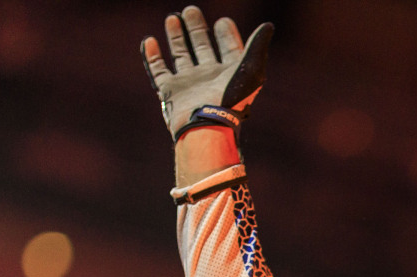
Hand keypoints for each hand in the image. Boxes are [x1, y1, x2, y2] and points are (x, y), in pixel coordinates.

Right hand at [142, 6, 272, 141]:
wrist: (207, 125)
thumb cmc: (231, 99)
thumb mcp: (251, 69)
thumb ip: (257, 46)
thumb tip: (268, 26)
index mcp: (229, 74)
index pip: (228, 50)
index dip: (227, 36)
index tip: (223, 22)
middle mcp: (208, 78)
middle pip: (202, 48)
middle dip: (197, 29)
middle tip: (191, 10)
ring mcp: (189, 84)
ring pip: (181, 56)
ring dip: (177, 37)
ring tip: (173, 18)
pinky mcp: (170, 91)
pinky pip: (159, 71)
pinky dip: (152, 56)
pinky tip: (149, 41)